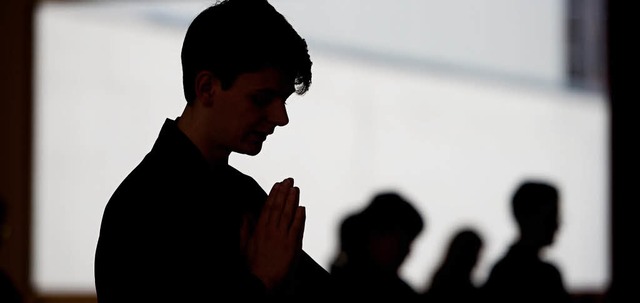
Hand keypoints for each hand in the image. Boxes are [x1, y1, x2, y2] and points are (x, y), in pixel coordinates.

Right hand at [244, 177, 305, 291]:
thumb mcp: (244, 245)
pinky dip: (300, 216)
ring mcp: (282, 237)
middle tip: (289, 180)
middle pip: (279, 207)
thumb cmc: (252, 266)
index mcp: (259, 229)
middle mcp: (271, 230)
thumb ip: (245, 227)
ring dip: (293, 200)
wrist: (261, 281)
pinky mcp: (292, 245)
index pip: (268, 207)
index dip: (274, 194)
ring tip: (296, 189)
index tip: (278, 184)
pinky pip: (297, 227)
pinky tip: (302, 207)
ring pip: (288, 214)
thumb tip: (245, 213)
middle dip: (284, 192)